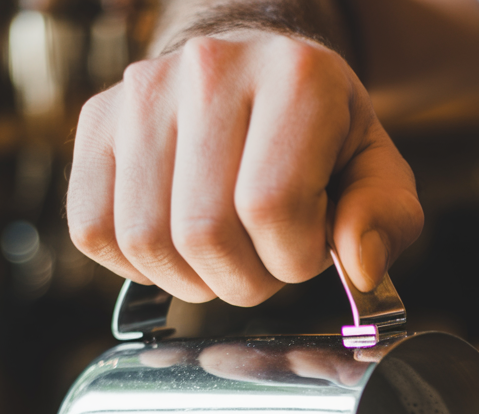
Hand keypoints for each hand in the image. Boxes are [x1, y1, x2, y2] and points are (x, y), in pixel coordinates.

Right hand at [67, 31, 422, 304]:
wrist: (257, 72)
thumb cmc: (322, 135)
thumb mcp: (377, 171)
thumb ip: (384, 219)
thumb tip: (360, 268)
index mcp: (297, 79)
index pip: (271, 209)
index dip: (293, 260)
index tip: (307, 249)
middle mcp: (210, 69)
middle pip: (204, 233)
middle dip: (245, 280)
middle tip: (265, 262)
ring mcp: (142, 92)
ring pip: (146, 241)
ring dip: (192, 279)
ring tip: (226, 255)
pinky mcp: (97, 122)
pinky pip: (94, 230)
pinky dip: (138, 265)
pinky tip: (178, 248)